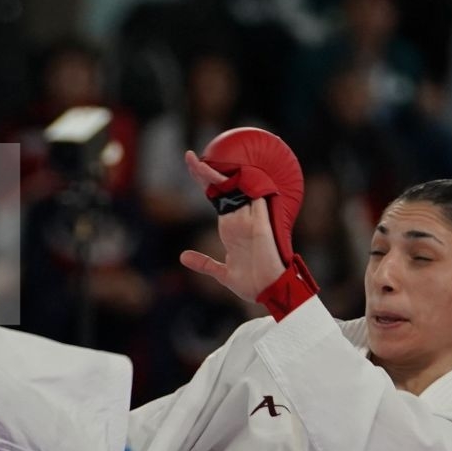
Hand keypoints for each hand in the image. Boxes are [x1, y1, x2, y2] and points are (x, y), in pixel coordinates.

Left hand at [177, 152, 287, 302]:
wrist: (269, 294)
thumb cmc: (250, 283)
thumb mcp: (222, 272)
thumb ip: (204, 263)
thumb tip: (183, 256)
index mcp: (231, 228)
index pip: (217, 198)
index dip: (204, 182)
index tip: (191, 166)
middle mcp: (240, 220)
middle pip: (222, 189)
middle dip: (204, 173)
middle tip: (189, 157)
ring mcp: (250, 221)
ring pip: (235, 190)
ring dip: (216, 177)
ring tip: (197, 164)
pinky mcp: (261, 226)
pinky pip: (257, 199)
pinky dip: (248, 185)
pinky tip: (236, 172)